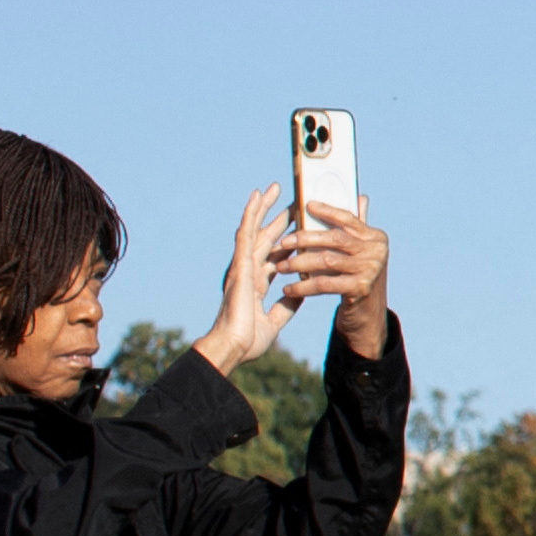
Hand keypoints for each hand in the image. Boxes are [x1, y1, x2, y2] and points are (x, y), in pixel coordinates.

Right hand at [190, 188, 293, 373]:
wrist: (234, 347)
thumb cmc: (248, 339)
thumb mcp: (275, 319)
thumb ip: (286, 305)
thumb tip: (299, 291)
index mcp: (257, 282)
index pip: (275, 254)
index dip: (287, 238)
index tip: (301, 224)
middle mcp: (249, 270)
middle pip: (266, 237)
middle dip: (278, 217)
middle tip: (293, 198)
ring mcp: (242, 266)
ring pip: (254, 229)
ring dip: (263, 208)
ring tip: (273, 188)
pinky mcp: (239, 265)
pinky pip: (245, 234)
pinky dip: (251, 215)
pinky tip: (256, 198)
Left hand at [282, 201, 395, 358]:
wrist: (367, 317)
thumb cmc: (356, 279)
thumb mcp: (360, 253)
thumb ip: (358, 228)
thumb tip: (360, 197)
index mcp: (376, 238)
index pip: (348, 219)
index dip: (327, 211)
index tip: (305, 205)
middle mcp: (377, 251)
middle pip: (335, 238)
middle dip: (305, 239)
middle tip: (281, 243)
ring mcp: (371, 270)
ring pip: (326, 261)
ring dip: (298, 264)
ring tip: (279, 267)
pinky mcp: (360, 289)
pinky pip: (324, 283)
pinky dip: (303, 286)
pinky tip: (288, 288)